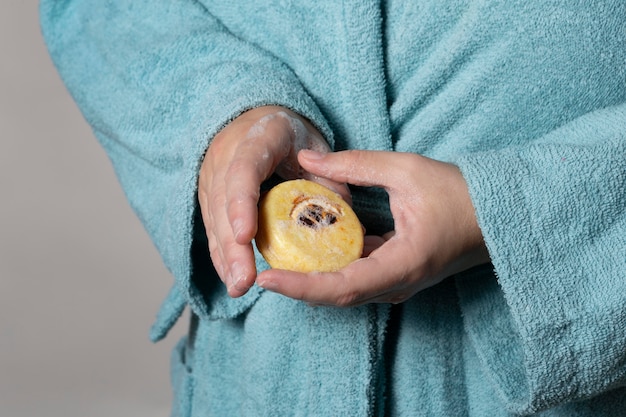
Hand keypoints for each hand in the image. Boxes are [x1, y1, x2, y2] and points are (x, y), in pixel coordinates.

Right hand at [198, 106, 346, 297]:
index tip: (247, 235)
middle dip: (232, 246)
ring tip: (238, 287)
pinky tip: (232, 277)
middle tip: (244, 280)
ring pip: (213, 220)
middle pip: (222, 204)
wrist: (256, 117)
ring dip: (225, 257)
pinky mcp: (208, 194)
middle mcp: (225, 156)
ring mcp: (212, 176)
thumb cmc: (292, 135)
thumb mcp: (316, 146)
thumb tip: (348, 221)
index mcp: (255, 138)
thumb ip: (330, 178)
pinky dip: (222, 253)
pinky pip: (213, 226)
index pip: (243, 171)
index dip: (242, 204)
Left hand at [257, 149, 489, 305]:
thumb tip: (306, 159)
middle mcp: (397, 285)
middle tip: (258, 267)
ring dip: (307, 281)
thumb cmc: (457, 193)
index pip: (342, 286)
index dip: (300, 286)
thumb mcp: (405, 169)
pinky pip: (354, 281)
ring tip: (274, 261)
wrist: (492, 216)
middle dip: (294, 286)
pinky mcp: (394, 277)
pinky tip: (306, 252)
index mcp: (402, 263)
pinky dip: (326, 271)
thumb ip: (353, 165)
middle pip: (336, 297)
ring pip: (343, 293)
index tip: (266, 277)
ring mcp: (396, 285)